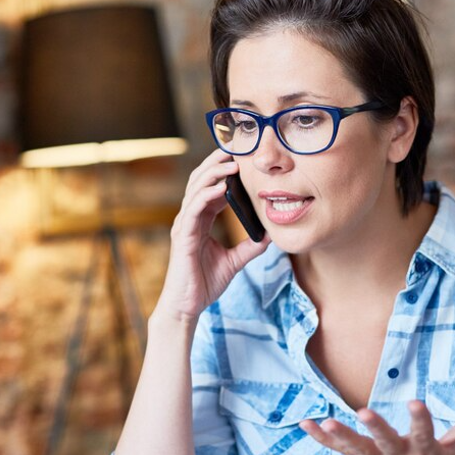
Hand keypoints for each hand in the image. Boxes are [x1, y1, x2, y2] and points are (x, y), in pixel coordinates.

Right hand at [157, 149, 269, 321]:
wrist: (187, 307)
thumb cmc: (204, 284)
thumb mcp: (234, 262)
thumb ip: (249, 247)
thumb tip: (271, 236)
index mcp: (200, 221)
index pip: (211, 187)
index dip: (224, 171)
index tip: (242, 157)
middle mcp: (190, 218)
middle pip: (201, 180)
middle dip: (217, 162)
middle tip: (237, 147)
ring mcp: (184, 225)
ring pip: (195, 189)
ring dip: (214, 173)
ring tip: (232, 162)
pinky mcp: (183, 236)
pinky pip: (194, 209)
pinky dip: (207, 195)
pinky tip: (222, 187)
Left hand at [299, 390, 454, 454]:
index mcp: (429, 451)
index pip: (426, 432)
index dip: (421, 419)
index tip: (416, 403)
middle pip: (387, 442)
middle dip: (377, 429)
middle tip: (364, 413)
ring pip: (358, 450)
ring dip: (341, 437)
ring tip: (324, 422)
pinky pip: (340, 451)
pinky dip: (322, 440)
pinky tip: (305, 424)